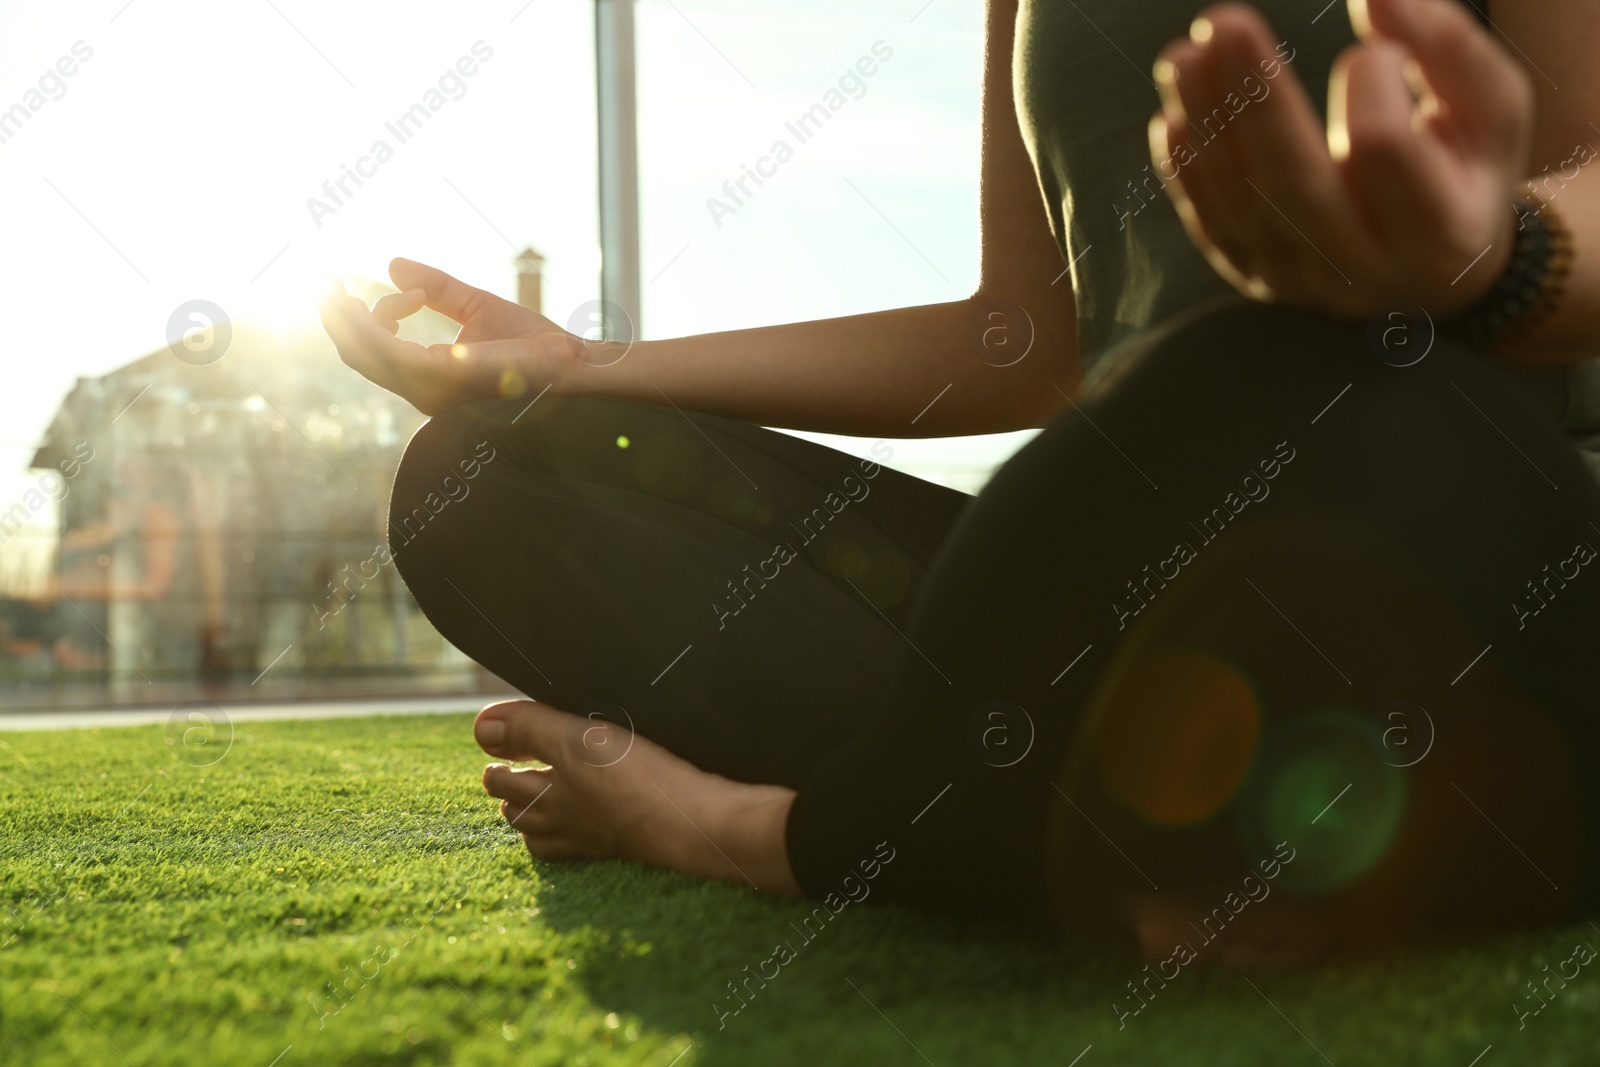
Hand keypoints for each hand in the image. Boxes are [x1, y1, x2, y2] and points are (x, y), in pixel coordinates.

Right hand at [318, 257, 579, 415]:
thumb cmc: (532, 343)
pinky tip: (373, 301)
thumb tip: (391, 267)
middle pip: (358, 356)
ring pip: (363, 354)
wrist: (571, 362)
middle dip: (335, 317)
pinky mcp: (442, 377)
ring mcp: (430, 389)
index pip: (379, 351)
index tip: (411, 295)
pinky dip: (371, 324)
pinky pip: (388, 351)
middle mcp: (424, 391)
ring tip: (331, 284)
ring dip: (341, 317)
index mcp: (430, 379)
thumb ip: (436, 289)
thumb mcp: (475, 307)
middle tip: (324, 281)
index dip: (378, 315)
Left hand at [1149, 0, 1534, 317]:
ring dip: (1205, 123)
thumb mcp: (1490, 109)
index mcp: (1440, 231)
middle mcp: (1364, 272)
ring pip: (1241, 203)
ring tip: (1184, 55)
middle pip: (1294, 183)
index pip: (1385, 148)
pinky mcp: (1255, 277)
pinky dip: (1187, 170)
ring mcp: (1301, 282)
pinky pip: (1212, 225)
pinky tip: (1171, 114)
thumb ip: (1445, 47)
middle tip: (1222, 22)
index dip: (1369, 83)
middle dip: (1255, 98)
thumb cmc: (1466, 171)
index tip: (1372, 53)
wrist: (1433, 272)